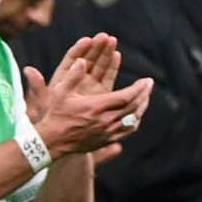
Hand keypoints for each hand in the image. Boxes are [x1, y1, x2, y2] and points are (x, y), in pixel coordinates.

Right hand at [26, 33, 153, 160]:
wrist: (53, 142)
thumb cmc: (56, 115)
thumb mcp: (60, 93)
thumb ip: (72, 76)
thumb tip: (81, 60)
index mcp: (96, 107)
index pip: (126, 97)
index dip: (139, 88)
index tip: (146, 80)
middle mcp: (105, 120)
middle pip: (133, 107)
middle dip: (144, 94)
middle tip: (149, 85)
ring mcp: (107, 132)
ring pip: (133, 119)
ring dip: (142, 107)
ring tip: (145, 97)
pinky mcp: (106, 140)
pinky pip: (127, 130)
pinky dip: (135, 120)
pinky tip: (136, 114)